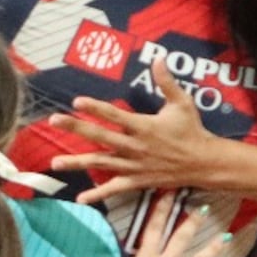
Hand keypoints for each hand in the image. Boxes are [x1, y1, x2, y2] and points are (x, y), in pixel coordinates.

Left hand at [48, 68, 234, 204]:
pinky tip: (80, 198)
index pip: (115, 115)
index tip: (76, 102)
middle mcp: (135, 146)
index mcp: (144, 126)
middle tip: (53, 121)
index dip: (95, 108)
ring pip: (102, 163)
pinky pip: (115, 188)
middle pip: (100, 137)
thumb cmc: (191, 130)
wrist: (203, 163)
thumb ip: (167, 82)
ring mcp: (134, 165)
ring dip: (78, 163)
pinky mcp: (137, 180)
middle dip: (76, 129)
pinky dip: (98, 194)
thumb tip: (159, 57)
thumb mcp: (182, 103)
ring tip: (55, 162)